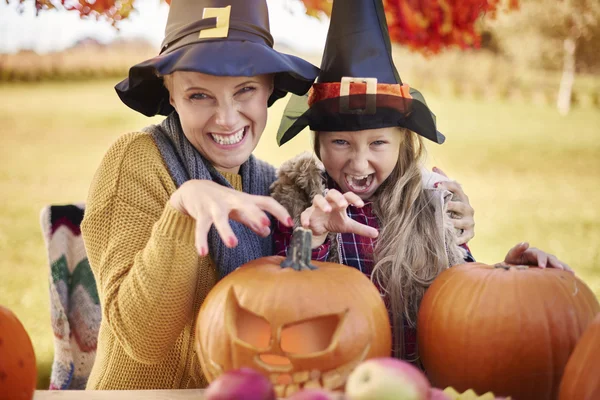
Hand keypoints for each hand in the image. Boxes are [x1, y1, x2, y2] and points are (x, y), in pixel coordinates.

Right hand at [169, 180, 292, 254]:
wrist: (194, 189)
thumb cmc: (222, 200)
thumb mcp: (239, 209)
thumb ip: (252, 220)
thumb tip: (268, 233)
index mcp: (245, 200)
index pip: (266, 202)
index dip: (279, 211)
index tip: (290, 224)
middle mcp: (232, 200)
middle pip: (246, 204)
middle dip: (255, 213)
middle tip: (266, 224)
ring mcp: (215, 206)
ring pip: (221, 217)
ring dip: (226, 230)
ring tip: (233, 244)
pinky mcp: (200, 213)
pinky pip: (201, 227)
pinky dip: (201, 240)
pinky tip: (203, 253)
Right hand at [300, 189, 378, 247]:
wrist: (318, 228)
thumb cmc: (333, 222)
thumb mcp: (347, 226)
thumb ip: (361, 229)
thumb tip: (377, 234)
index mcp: (339, 202)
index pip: (347, 195)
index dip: (354, 198)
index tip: (361, 206)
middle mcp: (328, 201)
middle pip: (331, 192)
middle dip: (337, 197)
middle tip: (344, 205)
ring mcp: (316, 207)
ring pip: (317, 198)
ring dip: (322, 203)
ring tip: (328, 210)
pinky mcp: (307, 214)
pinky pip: (305, 213)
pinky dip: (305, 218)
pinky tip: (308, 225)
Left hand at [433, 167, 474, 244]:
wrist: (459, 228)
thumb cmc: (451, 208)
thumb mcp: (448, 196)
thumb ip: (442, 182)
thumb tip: (435, 167)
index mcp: (462, 197)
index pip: (456, 187)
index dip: (447, 185)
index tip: (435, 185)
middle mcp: (468, 208)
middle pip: (461, 205)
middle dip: (452, 205)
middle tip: (443, 206)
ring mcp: (469, 221)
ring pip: (462, 222)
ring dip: (453, 222)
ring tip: (445, 223)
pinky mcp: (469, 234)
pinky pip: (465, 237)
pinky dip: (459, 239)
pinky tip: (452, 239)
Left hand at [503, 242, 572, 271]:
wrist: (513, 268)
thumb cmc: (511, 262)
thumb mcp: (511, 255)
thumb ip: (517, 249)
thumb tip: (526, 243)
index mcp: (532, 252)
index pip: (539, 254)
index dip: (542, 260)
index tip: (542, 267)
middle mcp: (541, 255)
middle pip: (550, 258)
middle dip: (556, 263)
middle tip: (561, 269)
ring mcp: (546, 261)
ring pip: (556, 262)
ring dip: (564, 267)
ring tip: (572, 273)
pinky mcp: (548, 268)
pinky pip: (557, 269)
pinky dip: (565, 271)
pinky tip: (572, 277)